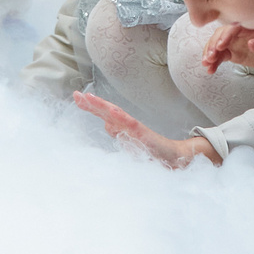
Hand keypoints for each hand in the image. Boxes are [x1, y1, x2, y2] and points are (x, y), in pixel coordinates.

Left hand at [74, 92, 219, 167]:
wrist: (177, 159)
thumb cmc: (155, 153)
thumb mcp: (132, 144)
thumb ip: (120, 133)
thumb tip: (107, 124)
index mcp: (124, 128)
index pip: (105, 114)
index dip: (91, 106)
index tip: (76, 97)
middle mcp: (129, 125)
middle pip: (108, 111)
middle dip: (92, 103)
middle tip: (76, 95)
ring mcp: (137, 129)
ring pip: (117, 115)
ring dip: (103, 106)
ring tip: (90, 98)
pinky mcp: (145, 136)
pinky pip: (131, 125)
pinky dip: (121, 117)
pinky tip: (112, 112)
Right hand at [199, 21, 253, 73]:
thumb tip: (252, 43)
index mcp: (252, 25)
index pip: (235, 27)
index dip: (226, 35)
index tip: (222, 46)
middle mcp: (242, 32)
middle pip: (222, 35)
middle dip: (214, 45)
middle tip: (210, 57)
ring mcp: (238, 42)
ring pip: (218, 45)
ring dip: (210, 53)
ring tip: (207, 65)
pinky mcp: (237, 53)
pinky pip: (222, 55)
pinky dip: (214, 62)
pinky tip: (210, 69)